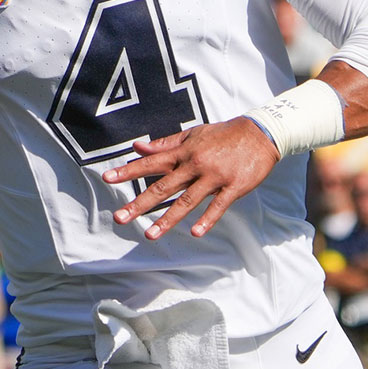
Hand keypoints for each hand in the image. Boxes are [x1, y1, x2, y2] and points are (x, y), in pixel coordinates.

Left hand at [103, 118, 279, 239]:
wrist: (260, 133)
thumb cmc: (223, 135)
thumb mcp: (192, 134)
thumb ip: (164, 144)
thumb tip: (137, 147)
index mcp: (184, 152)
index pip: (151, 163)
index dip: (128, 171)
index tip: (107, 179)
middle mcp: (195, 164)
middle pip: (163, 187)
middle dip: (140, 203)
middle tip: (120, 218)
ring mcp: (214, 177)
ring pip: (187, 201)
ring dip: (167, 219)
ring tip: (150, 235)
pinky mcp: (233, 187)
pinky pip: (218, 206)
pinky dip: (207, 220)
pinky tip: (195, 233)